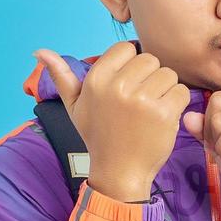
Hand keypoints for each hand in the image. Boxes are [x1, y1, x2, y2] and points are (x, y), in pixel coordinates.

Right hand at [34, 41, 190, 202]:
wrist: (118, 171)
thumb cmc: (98, 136)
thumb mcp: (74, 106)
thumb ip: (62, 77)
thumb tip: (39, 51)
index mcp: (96, 80)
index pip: (126, 48)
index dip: (130, 66)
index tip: (125, 87)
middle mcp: (117, 86)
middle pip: (149, 59)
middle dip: (149, 77)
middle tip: (139, 102)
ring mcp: (141, 100)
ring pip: (168, 74)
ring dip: (164, 90)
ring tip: (150, 110)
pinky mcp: (163, 113)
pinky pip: (180, 91)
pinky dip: (177, 104)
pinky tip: (162, 118)